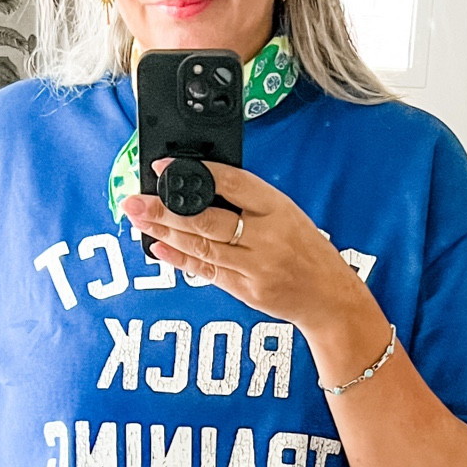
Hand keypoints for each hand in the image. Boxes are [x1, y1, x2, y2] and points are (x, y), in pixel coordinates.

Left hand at [123, 162, 376, 342]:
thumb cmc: (307, 251)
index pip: (232, 183)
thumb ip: (248, 203)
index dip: (195, 173)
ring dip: (165, 233)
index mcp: (278, 208)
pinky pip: (207, 272)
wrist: (330, 298)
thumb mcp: (287, 214)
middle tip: (135, 201)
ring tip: (139, 220)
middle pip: (207, 219)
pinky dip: (180, 259)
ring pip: (202, 247)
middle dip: (166, 209)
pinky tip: (158, 248)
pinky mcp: (247, 291)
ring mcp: (256, 267)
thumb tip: (199, 188)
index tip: (164, 168)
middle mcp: (267, 237)